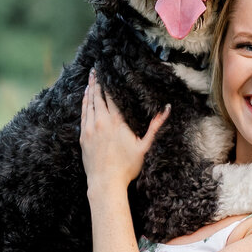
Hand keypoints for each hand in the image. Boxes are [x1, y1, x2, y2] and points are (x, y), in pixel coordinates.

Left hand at [80, 71, 168, 188]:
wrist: (105, 182)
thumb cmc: (127, 167)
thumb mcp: (144, 146)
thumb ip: (155, 126)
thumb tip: (168, 109)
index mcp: (117, 122)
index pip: (112, 96)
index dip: (109, 82)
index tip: (107, 71)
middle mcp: (102, 121)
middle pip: (99, 96)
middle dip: (97, 81)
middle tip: (95, 68)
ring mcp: (90, 128)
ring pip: (89, 103)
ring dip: (90, 89)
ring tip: (90, 78)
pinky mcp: (83, 136)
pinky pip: (83, 114)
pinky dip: (84, 103)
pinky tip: (85, 96)